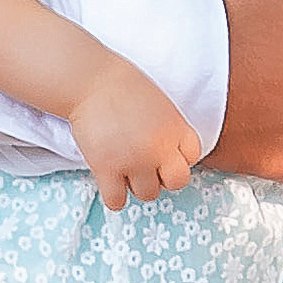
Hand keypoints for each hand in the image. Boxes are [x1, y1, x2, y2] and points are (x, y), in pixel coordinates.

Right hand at [70, 60, 201, 212]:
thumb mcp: (160, 103)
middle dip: (163, 176)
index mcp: (176, 128)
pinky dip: (114, 196)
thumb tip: (166, 153)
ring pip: (148, 194)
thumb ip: (168, 128)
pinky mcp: (106, 169)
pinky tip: (109, 180)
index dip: (177, 155)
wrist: (90, 80)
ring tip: (123, 167)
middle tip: (146, 164)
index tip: (162, 149)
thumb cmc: (122, 86)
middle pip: (176, 182)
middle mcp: (160, 148)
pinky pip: (117, 202)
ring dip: (137, 185)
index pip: (193, 156)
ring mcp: (134, 161)